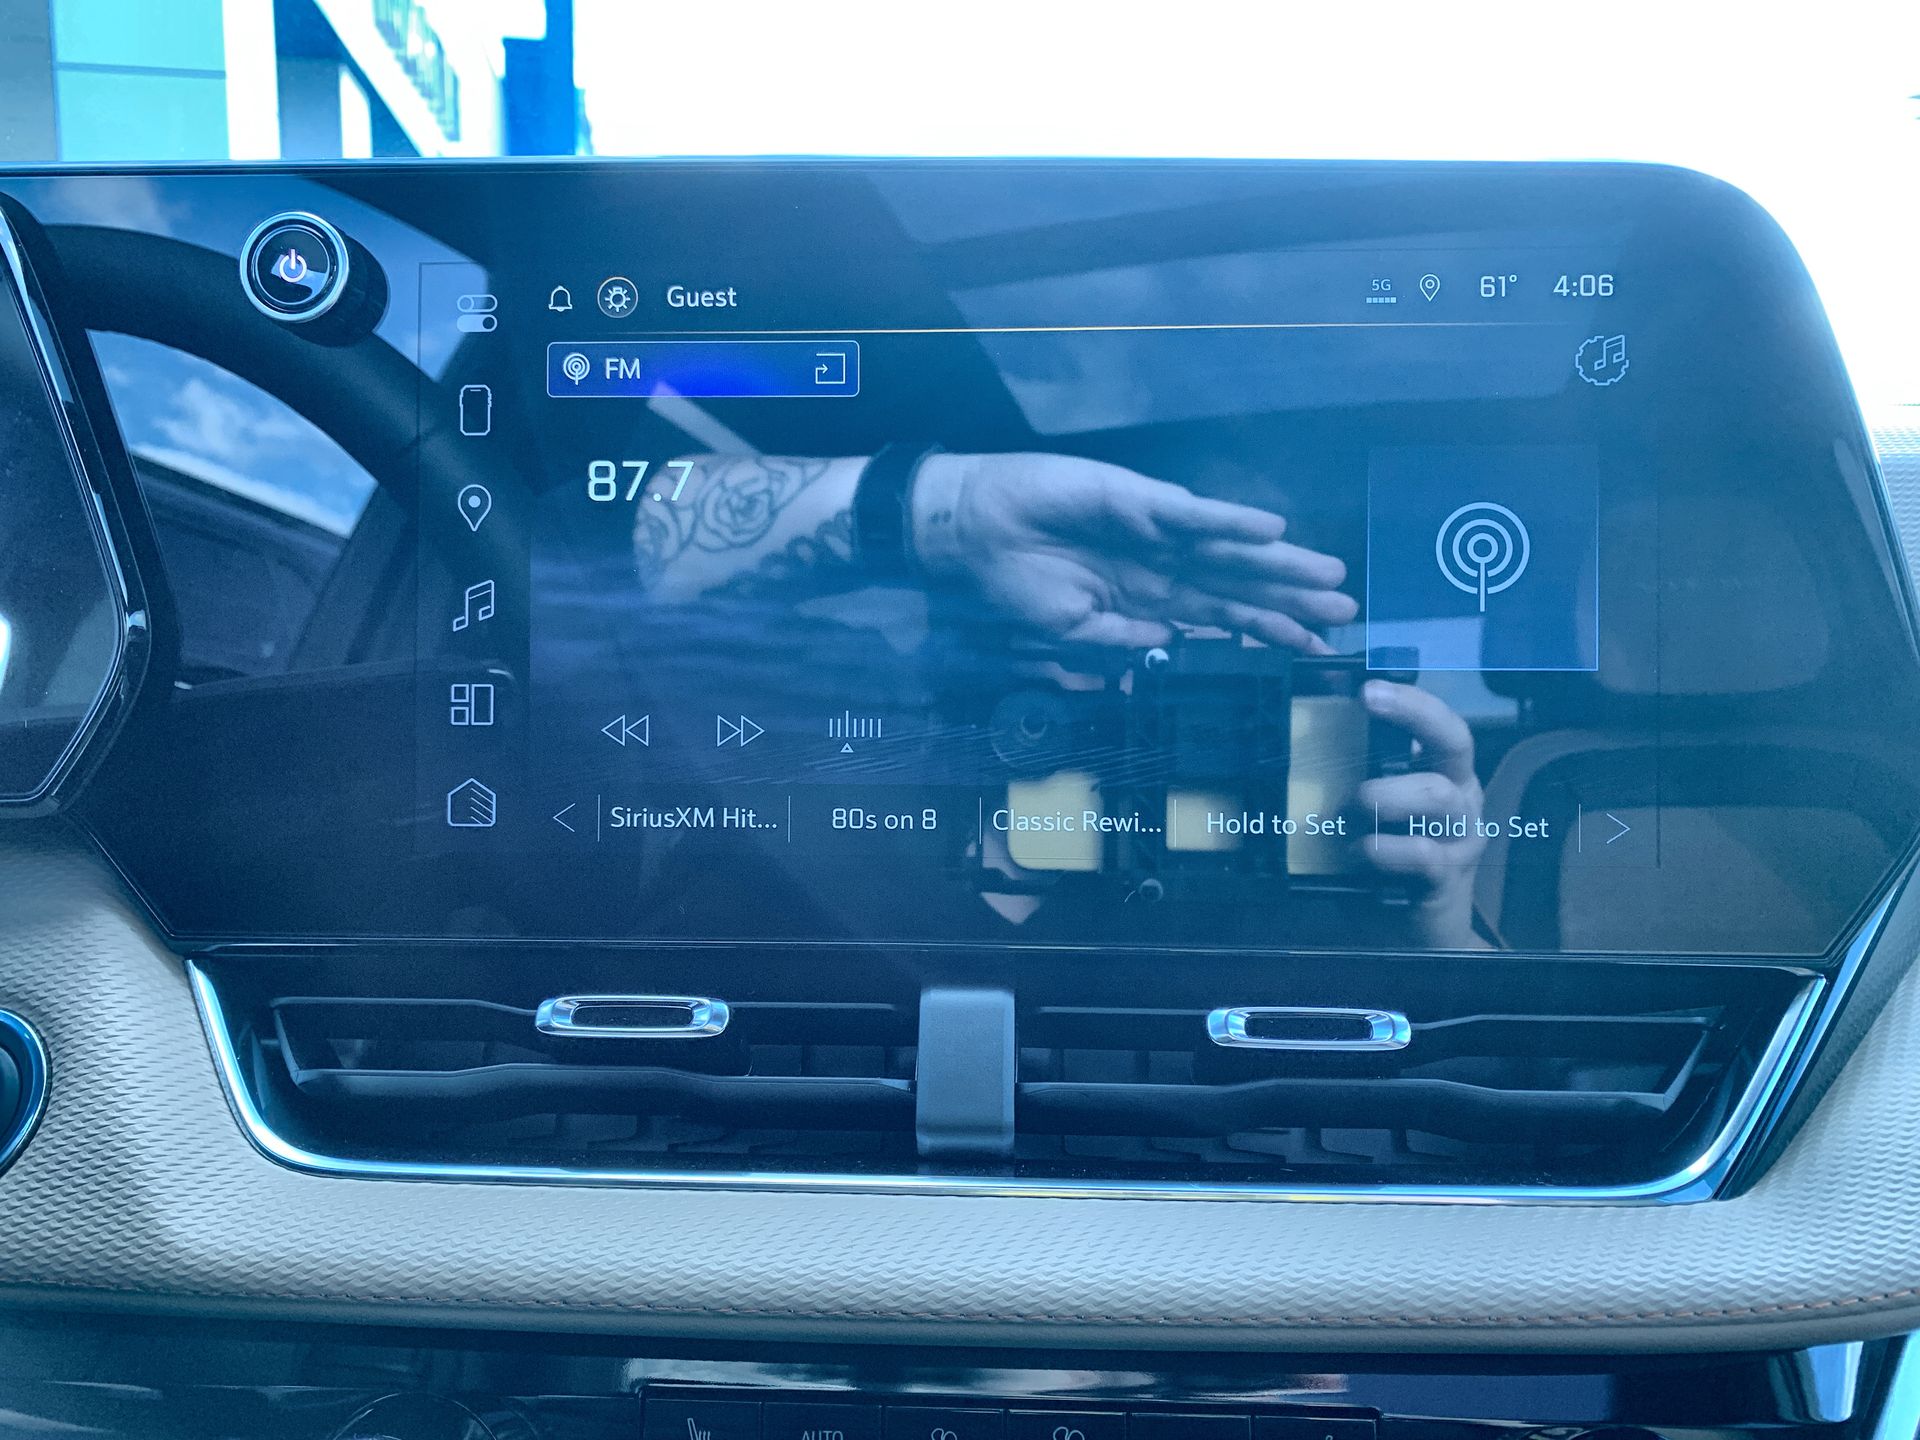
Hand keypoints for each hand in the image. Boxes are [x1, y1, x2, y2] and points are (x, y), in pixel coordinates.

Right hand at [910, 452, 1355, 651]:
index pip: (1223, 618)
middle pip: (1241, 585)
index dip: (1268, 632)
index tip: (1313, 649)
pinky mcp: (1139, 501)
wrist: (974, 535)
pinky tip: (1272, 531)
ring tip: (1328, 576)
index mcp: (1149, 599)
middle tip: (1344, 610)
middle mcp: (1164, 565)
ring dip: (1280, 563)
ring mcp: (1156, 531)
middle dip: (1292, 599)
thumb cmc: (1014, 584)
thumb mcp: (1068, 633)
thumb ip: (1119, 640)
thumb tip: (1169, 648)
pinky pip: (1195, 515)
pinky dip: (1233, 522)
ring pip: (1232, 551)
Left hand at [1356, 680, 1489, 948]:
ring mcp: (1460, 836)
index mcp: (1443, 772)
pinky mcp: (1448, 877)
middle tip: (1367, 703)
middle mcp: (1460, 795)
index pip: (1440, 722)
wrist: (1414, 931)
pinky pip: (1424, 854)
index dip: (1410, 700)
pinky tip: (1358, 852)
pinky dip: (1385, 849)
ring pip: (1438, 796)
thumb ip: (1352, 761)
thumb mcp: (1371, 806)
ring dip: (1386, 793)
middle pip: (1454, 742)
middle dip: (1414, 715)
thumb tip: (1305, 703)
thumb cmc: (1387, 857)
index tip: (1367, 685)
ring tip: (1351, 805)